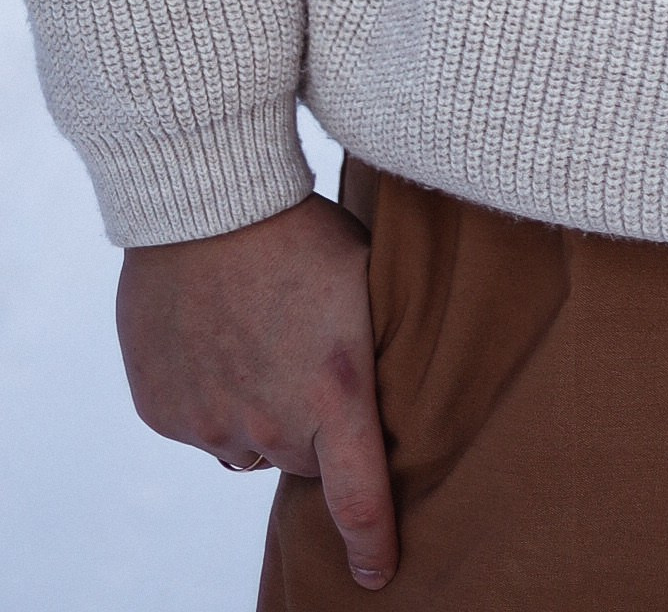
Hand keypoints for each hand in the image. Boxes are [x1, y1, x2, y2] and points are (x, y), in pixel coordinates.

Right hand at [118, 193, 394, 588]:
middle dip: (311, 426)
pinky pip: (197, 422)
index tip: (379, 575)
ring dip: (256, 410)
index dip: (372, 544)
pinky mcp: (164, 412)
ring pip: (246, 442)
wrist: (208, 200)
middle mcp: (271, 426)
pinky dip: (208, 394)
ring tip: (257, 336)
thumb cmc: (304, 231)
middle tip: (306, 358)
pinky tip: (214, 336)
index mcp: (335, 397)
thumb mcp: (368, 284)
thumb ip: (375, 354)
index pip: (359, 501)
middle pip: (302, 459)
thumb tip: (396, 392)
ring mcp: (211, 423)